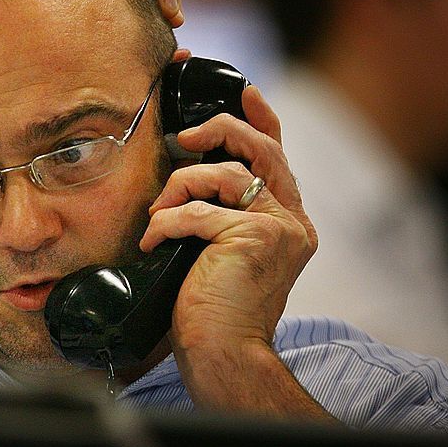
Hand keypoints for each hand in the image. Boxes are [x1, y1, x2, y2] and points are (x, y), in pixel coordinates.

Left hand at [139, 84, 324, 414]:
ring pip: (224, 175)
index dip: (261, 119)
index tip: (244, 91)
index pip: (279, 156)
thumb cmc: (212, 311)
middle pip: (262, 149)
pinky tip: (154, 242)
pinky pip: (198, 210)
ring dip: (178, 189)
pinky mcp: (253, 237)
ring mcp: (278, 228)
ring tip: (158, 218)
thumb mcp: (219, 253)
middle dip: (220, 131)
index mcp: (289, 223)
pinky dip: (168, 221)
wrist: (224, 355)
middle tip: (184, 137)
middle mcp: (292, 222)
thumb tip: (186, 180)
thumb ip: (220, 215)